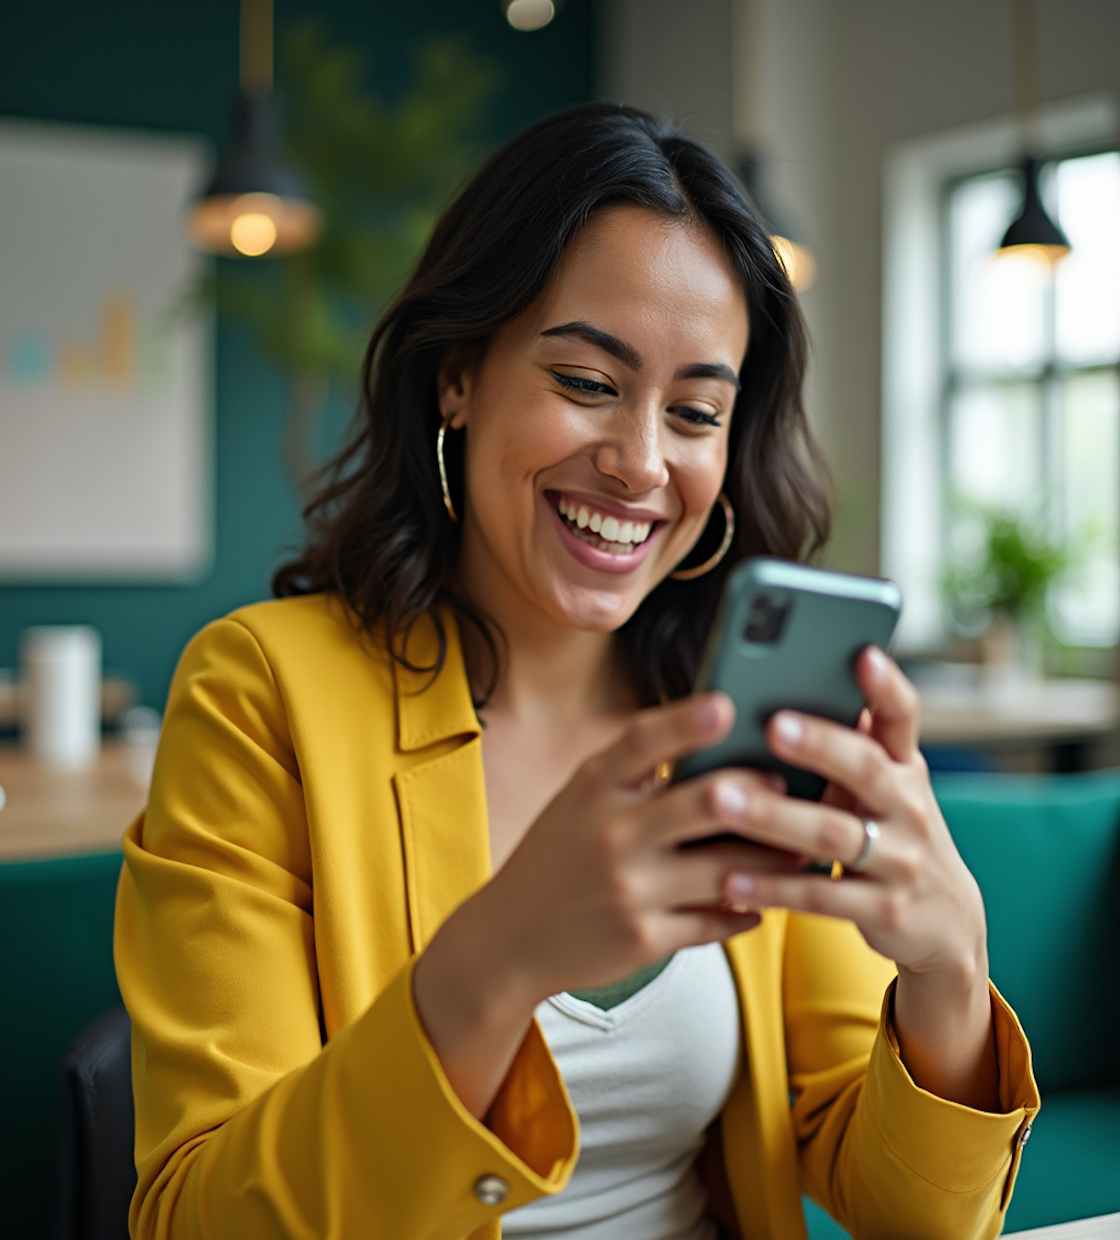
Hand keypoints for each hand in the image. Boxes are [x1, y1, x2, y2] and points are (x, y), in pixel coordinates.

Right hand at [412, 692, 802, 1116]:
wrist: (512, 937)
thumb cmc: (559, 855)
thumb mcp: (580, 799)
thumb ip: (632, 771)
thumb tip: (708, 736)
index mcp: (593, 788)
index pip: (642, 742)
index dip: (686, 721)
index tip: (727, 703)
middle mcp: (611, 834)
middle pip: (702, 803)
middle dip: (757, 792)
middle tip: (789, 785)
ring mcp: (630, 890)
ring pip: (726, 869)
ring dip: (772, 859)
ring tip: (802, 845)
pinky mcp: (645, 939)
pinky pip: (716, 921)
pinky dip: (748, 909)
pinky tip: (766, 899)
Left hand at [712, 647, 984, 977]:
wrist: (946, 921)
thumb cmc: (892, 833)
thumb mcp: (887, 787)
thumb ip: (851, 745)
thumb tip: (785, 683)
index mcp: (904, 767)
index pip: (904, 716)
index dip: (887, 686)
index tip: (863, 654)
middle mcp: (908, 807)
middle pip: (864, 767)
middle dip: (820, 744)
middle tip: (773, 724)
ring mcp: (899, 860)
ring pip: (833, 833)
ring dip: (774, 817)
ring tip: (722, 799)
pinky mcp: (882, 909)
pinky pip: (820, 895)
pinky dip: (772, 886)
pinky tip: (728, 878)